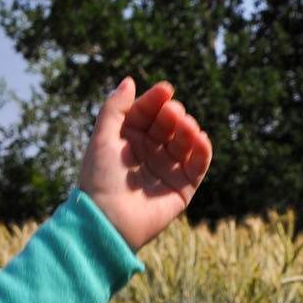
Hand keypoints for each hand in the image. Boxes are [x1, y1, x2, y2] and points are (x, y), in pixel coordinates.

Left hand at [76, 77, 212, 253]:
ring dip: (188, 129)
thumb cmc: (99, 180)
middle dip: (173, 114)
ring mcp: (166, 170)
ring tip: (184, 126)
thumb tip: (130, 80)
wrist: (106, 221)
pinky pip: (198, 164)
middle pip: (168, 124)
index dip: (156, 99)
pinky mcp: (182, 188)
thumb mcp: (102, 139)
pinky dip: (203, 149)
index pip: (147, 112)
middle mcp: (148, 153)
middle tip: (172, 113)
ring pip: (186, 141)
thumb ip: (114, 108)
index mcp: (128, 140)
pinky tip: (200, 138)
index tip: (165, 90)